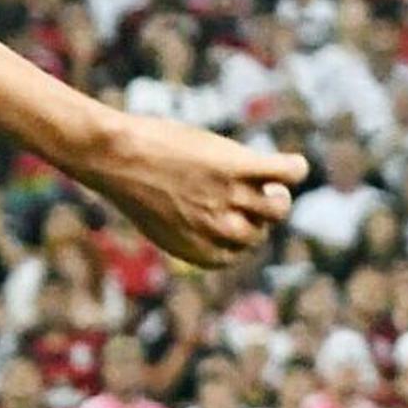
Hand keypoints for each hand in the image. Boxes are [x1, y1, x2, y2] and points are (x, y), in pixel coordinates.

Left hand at [72, 111, 304, 268]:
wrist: (113, 154)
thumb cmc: (129, 180)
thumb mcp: (159, 213)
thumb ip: (190, 224)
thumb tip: (225, 217)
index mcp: (195, 250)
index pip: (237, 253)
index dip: (241, 235)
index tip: (235, 216)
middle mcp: (215, 229)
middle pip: (258, 233)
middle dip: (257, 216)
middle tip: (249, 192)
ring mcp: (228, 198)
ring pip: (277, 208)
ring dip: (277, 195)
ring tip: (268, 180)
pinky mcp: (239, 166)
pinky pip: (289, 172)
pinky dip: (294, 168)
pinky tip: (285, 164)